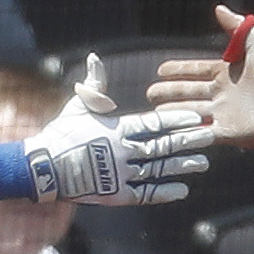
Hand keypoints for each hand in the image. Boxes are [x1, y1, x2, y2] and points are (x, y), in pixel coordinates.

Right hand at [25, 54, 212, 205]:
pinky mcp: (115, 195)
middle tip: (210, 136)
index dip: (176, 119)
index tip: (196, 117)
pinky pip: (146, 194)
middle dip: (189, 141)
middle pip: (163, 146)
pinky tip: (183, 190)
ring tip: (203, 163)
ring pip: (159, 170)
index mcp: (116, 129)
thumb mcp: (77, 106)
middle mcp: (122, 152)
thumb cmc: (61, 134)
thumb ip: (93, 84)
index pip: (153, 123)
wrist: (43, 168)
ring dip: (182, 166)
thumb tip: (94, 58)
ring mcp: (120, 175)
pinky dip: (165, 192)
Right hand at [146, 4, 253, 148]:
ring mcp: (224, 114)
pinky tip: (169, 131)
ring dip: (172, 113)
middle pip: (188, 93)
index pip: (196, 71)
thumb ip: (237, 27)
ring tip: (154, 112)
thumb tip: (219, 8)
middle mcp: (222, 94)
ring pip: (190, 113)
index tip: (161, 70)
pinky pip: (201, 132)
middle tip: (151, 93)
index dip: (179, 70)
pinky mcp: (227, 132)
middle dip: (169, 92)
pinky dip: (186, 131)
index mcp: (227, 73)